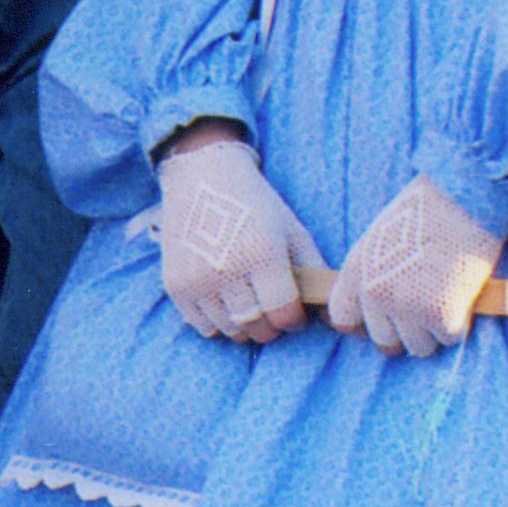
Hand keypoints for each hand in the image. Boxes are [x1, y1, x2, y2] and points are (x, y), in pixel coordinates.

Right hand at [157, 128, 320, 343]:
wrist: (201, 176)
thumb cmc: (255, 203)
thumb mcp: (291, 229)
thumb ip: (314, 270)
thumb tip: (332, 315)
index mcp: (262, 254)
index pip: (284, 315)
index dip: (294, 318)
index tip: (293, 309)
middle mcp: (228, 270)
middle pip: (258, 328)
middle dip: (271, 324)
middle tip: (270, 305)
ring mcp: (198, 280)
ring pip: (230, 330)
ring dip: (244, 323)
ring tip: (247, 299)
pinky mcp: (175, 285)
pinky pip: (203, 326)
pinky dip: (216, 320)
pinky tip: (223, 298)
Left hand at [326, 175, 502, 358]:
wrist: (463, 198)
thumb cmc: (426, 211)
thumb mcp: (379, 239)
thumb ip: (372, 275)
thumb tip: (377, 311)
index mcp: (356, 273)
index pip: (343, 319)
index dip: (364, 323)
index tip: (383, 320)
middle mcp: (376, 296)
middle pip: (384, 341)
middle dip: (405, 330)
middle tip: (425, 307)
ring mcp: (408, 309)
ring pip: (419, 347)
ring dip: (433, 330)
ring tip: (446, 297)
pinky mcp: (441, 317)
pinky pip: (449, 338)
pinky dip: (460, 323)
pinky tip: (463, 295)